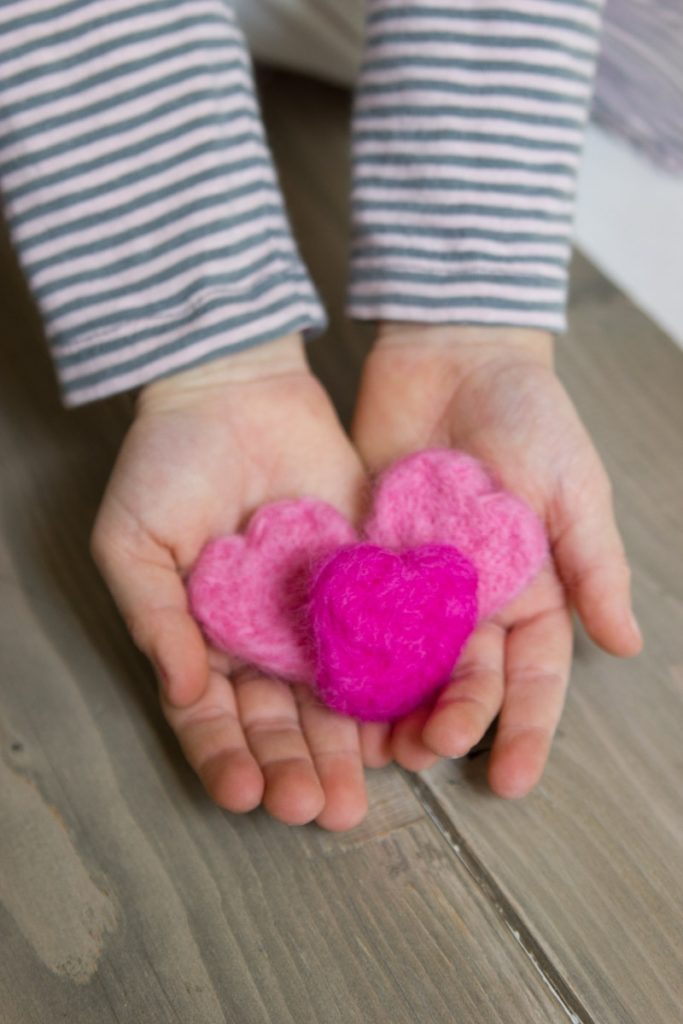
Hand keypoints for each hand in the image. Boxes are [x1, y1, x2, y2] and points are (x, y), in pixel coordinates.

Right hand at [92, 334, 369, 829]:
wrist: (236, 387)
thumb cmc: (168, 460)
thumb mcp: (134, 538)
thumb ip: (154, 614)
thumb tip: (179, 689)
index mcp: (204, 638)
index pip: (214, 714)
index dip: (226, 756)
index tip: (245, 793)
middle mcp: (262, 638)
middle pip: (282, 718)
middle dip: (299, 766)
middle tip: (320, 810)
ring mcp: (316, 612)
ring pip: (337, 693)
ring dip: (350, 744)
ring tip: (366, 789)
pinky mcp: (365, 578)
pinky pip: (383, 637)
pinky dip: (396, 680)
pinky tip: (408, 719)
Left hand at [352, 323, 641, 796]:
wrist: (452, 353)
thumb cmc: (527, 413)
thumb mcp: (572, 484)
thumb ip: (593, 562)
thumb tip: (627, 643)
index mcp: (530, 591)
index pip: (532, 675)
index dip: (527, 728)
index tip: (513, 780)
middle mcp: (472, 600)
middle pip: (463, 679)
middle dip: (452, 721)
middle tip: (431, 755)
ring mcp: (416, 582)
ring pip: (406, 661)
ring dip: (394, 705)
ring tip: (378, 747)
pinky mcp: (366, 556)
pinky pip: (355, 613)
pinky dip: (346, 651)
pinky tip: (330, 687)